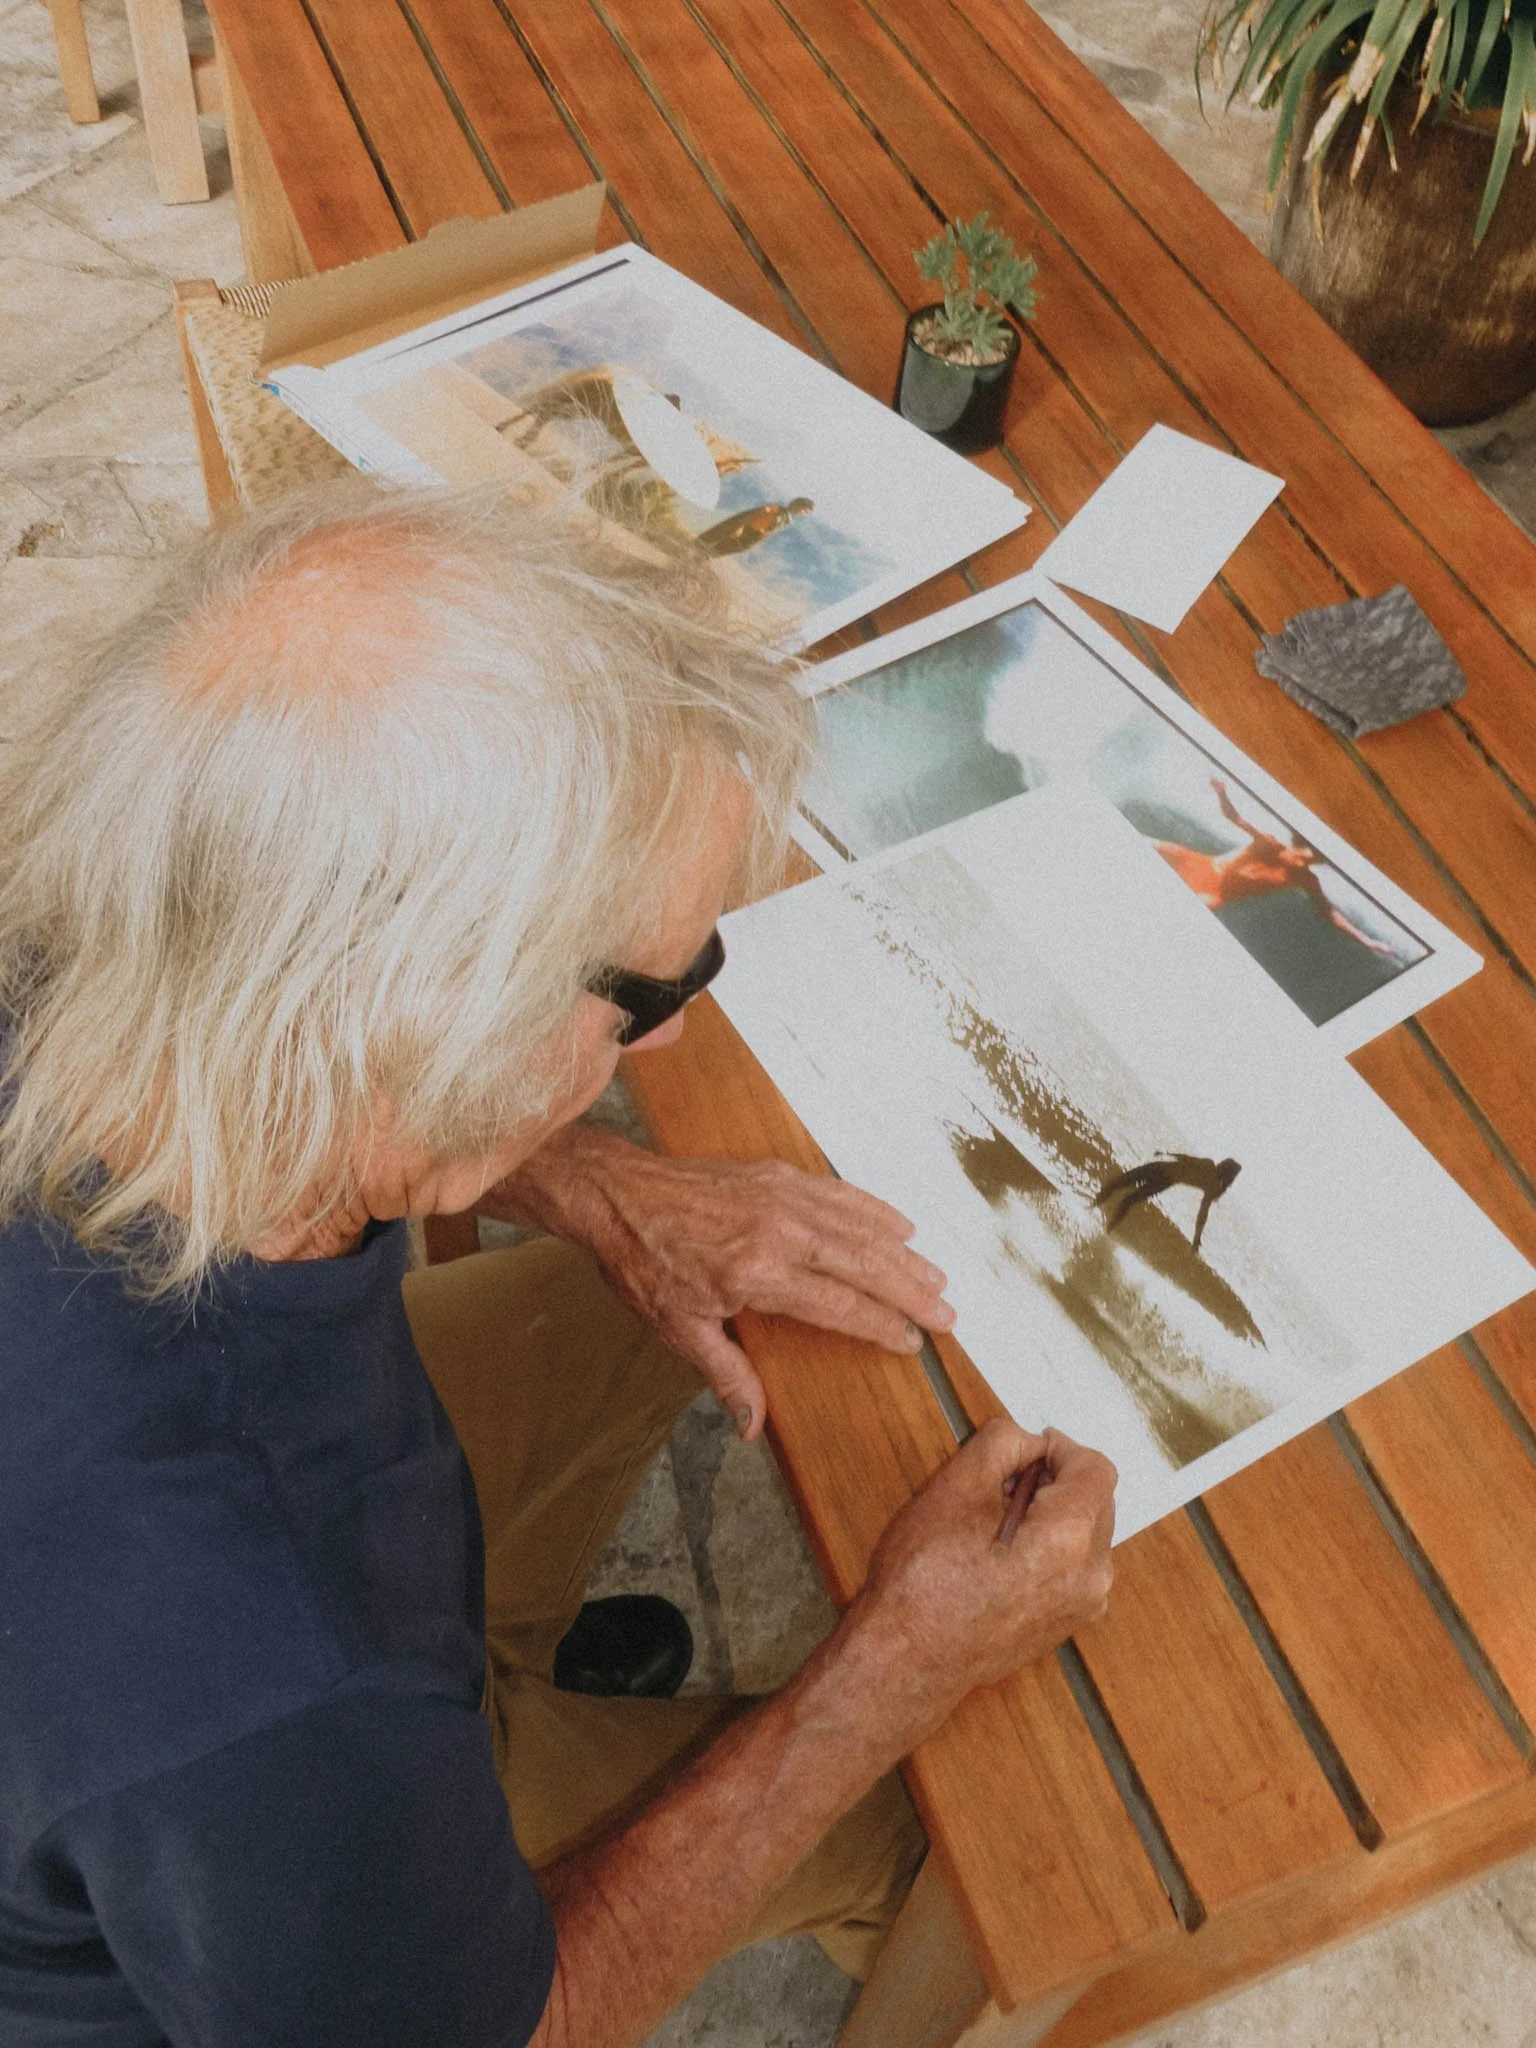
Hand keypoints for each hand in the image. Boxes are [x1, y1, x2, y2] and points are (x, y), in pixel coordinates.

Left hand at [580, 1150, 955, 1439]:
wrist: (619, 1195)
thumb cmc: (645, 1264)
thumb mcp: (679, 1328)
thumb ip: (726, 1374)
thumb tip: (753, 1427)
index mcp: (757, 1274)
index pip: (838, 1305)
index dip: (880, 1325)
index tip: (912, 1341)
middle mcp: (780, 1232)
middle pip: (862, 1264)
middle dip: (910, 1290)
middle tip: (948, 1313)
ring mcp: (782, 1198)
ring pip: (859, 1227)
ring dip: (902, 1253)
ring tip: (936, 1276)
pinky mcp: (776, 1175)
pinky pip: (838, 1193)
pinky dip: (873, 1209)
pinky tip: (899, 1224)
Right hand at [846, 1421, 1115, 1745]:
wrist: (908, 1657)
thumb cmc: (923, 1578)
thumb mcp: (956, 1485)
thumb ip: (1004, 1443)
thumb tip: (1032, 1442)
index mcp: (1069, 1539)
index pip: (1095, 1467)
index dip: (1061, 1448)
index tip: (1027, 1451)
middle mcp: (1090, 1576)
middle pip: (1096, 1499)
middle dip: (1055, 1481)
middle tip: (1001, 1486)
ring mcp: (1083, 1606)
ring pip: (1085, 1531)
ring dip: (1052, 1514)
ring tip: (995, 1525)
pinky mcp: (1069, 1623)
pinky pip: (1074, 1564)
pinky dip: (1049, 1546)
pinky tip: (999, 1557)